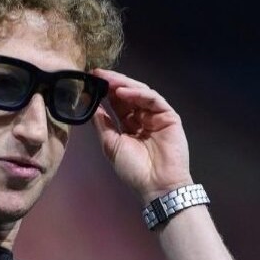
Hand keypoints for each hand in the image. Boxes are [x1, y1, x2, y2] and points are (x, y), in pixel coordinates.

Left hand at [91, 69, 192, 202]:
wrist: (156, 185)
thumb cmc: (133, 169)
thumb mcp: (110, 144)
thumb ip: (102, 124)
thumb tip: (91, 105)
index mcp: (129, 125)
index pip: (117, 103)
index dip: (105, 91)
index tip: (90, 80)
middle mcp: (143, 117)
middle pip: (128, 94)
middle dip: (112, 83)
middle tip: (97, 74)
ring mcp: (157, 116)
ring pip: (140, 93)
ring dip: (123, 85)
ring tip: (108, 80)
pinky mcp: (169, 116)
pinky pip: (153, 100)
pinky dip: (138, 94)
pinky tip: (123, 92)